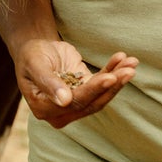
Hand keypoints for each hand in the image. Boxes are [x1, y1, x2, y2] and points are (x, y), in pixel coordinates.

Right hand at [14, 39, 136, 128]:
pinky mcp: (85, 91)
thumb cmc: (30, 55)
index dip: (93, 90)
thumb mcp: (35, 64)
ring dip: (118, 79)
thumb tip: (65, 101)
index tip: (110, 77)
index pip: (74, 102)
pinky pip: (102, 84)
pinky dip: (114, 71)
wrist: (35, 49)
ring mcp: (75, 103)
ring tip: (131, 63)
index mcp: (44, 109)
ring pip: (101, 95)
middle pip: (92, 101)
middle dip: (112, 85)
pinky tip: (124, 60)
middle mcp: (61, 112)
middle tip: (128, 70)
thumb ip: (47, 82)